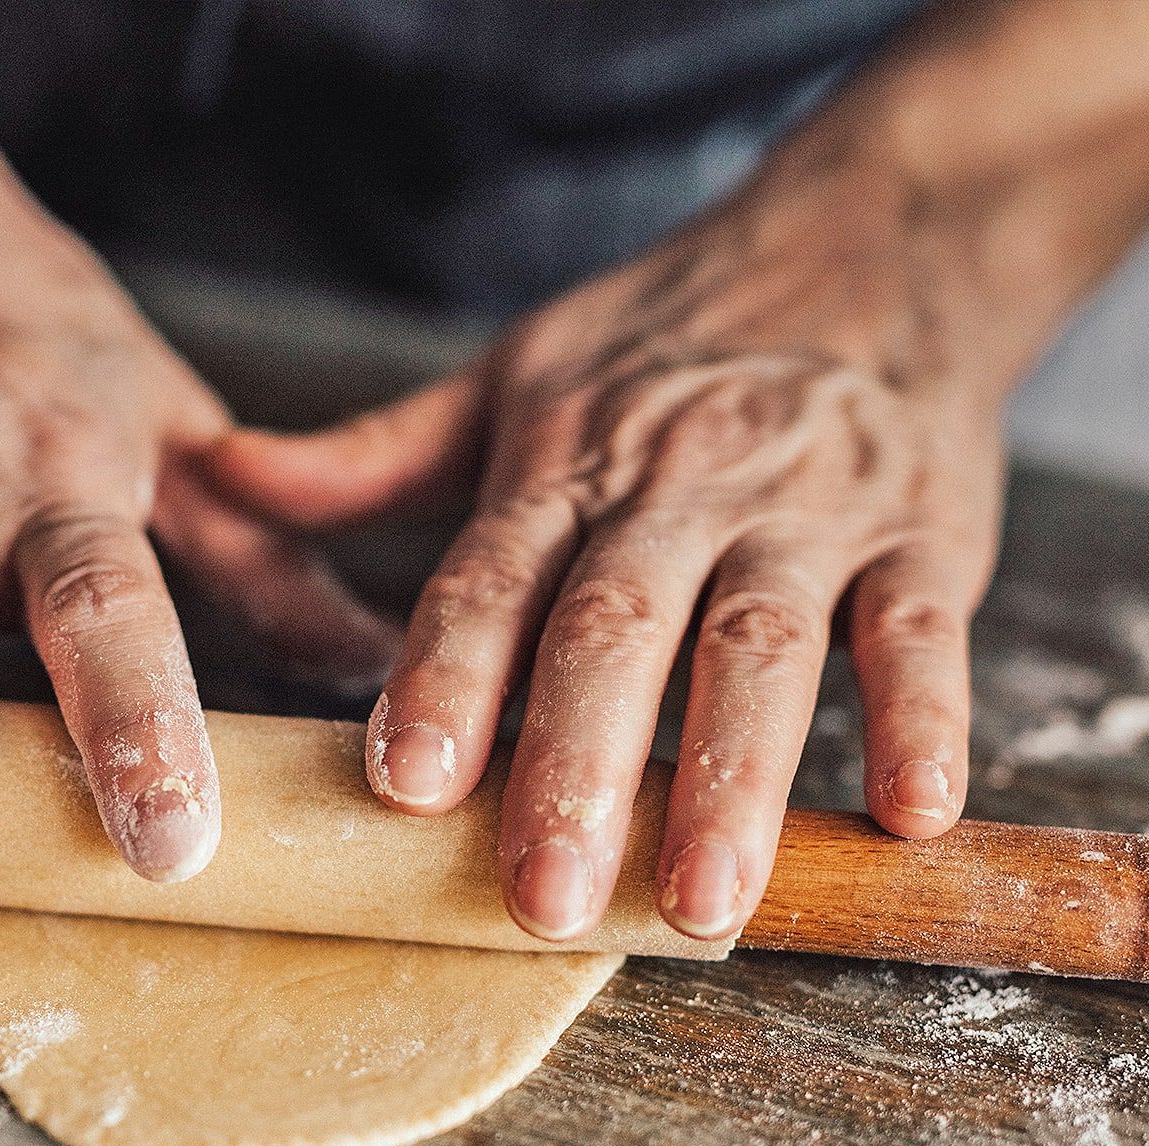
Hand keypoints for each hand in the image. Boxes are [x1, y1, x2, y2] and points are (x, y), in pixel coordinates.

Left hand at [212, 157, 1007, 944]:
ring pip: (762, 645)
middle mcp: (681, 488)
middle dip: (576, 764)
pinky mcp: (925, 532)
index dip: (447, 677)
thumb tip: (223, 474)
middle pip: (618, 628)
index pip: (491, 576)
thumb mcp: (512, 376)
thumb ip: (375, 452)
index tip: (402, 782)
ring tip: (703, 900)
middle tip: (542, 897)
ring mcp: (808, 512)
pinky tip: (908, 815)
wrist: (873, 243)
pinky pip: (924, 630)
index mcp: (566, 461)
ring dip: (734, 774)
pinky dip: (923, 718)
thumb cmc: (668, 343)